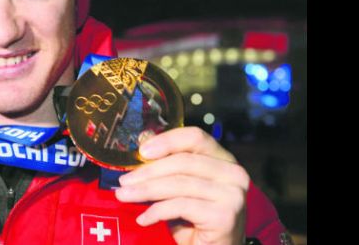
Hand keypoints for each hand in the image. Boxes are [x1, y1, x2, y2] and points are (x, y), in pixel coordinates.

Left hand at [115, 127, 248, 244]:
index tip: (141, 151)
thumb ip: (167, 165)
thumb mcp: (179, 188)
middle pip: (183, 161)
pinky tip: (143, 218)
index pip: (195, 137)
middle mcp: (234, 174)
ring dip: (145, 190)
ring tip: (124, 196)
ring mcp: (232, 195)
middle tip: (124, 180)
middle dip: (148, 170)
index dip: (167, 141)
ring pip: (179, 184)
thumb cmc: (194, 220)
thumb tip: (142, 141)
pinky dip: (156, 211)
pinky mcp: (225, 216)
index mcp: (224, 160)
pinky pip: (181, 206)